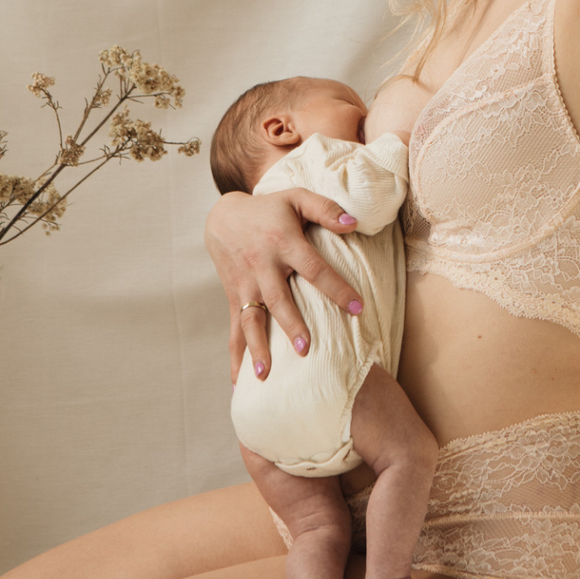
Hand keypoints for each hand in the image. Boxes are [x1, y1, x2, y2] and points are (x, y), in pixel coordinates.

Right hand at [204, 189, 363, 382]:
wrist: (222, 216)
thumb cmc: (269, 208)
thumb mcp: (297, 198)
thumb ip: (327, 209)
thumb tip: (355, 224)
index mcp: (283, 242)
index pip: (313, 268)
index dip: (336, 287)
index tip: (357, 308)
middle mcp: (262, 265)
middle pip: (278, 298)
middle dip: (291, 324)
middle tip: (306, 349)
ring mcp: (244, 284)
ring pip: (251, 317)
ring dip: (258, 345)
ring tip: (265, 372)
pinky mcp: (233, 296)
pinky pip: (233, 328)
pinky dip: (236, 354)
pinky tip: (240, 380)